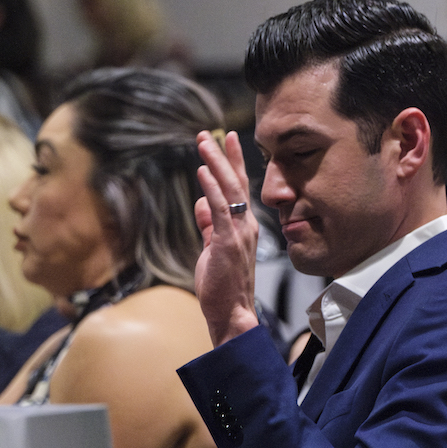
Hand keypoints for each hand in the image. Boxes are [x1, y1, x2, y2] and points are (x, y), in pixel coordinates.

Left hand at [193, 131, 259, 344]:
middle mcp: (246, 225)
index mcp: (243, 226)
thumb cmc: (222, 286)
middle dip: (224, 156)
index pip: (239, 189)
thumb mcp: (212, 249)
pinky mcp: (228, 241)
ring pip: (229, 190)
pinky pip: (220, 208)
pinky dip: (212, 188)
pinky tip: (203, 172)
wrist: (232, 313)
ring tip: (204, 143)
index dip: (232, 164)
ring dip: (216, 164)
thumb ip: (209, 226)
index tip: (224, 142)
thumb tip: (201, 202)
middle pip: (237, 182)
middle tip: (211, 134)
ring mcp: (239, 232)